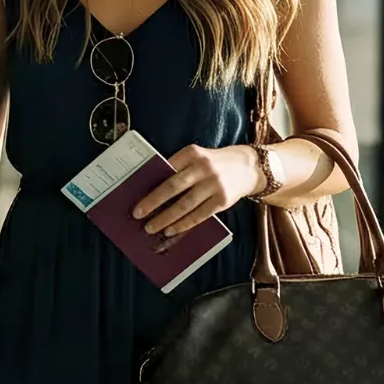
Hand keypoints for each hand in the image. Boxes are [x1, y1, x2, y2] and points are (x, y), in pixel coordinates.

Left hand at [133, 144, 264, 239]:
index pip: (166, 168)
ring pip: (185, 205)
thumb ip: (179, 168)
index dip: (150, 183)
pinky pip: (199, 215)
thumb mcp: (198, 157)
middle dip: (152, 202)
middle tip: (138, 214)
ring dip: (166, 218)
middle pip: (172, 187)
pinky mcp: (223, 200)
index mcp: (192, 153)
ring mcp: (214, 184)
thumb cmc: (214, 164)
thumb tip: (152, 190)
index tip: (135, 196)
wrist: (248, 167)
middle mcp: (203, 167)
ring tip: (152, 227)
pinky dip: (183, 224)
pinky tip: (171, 230)